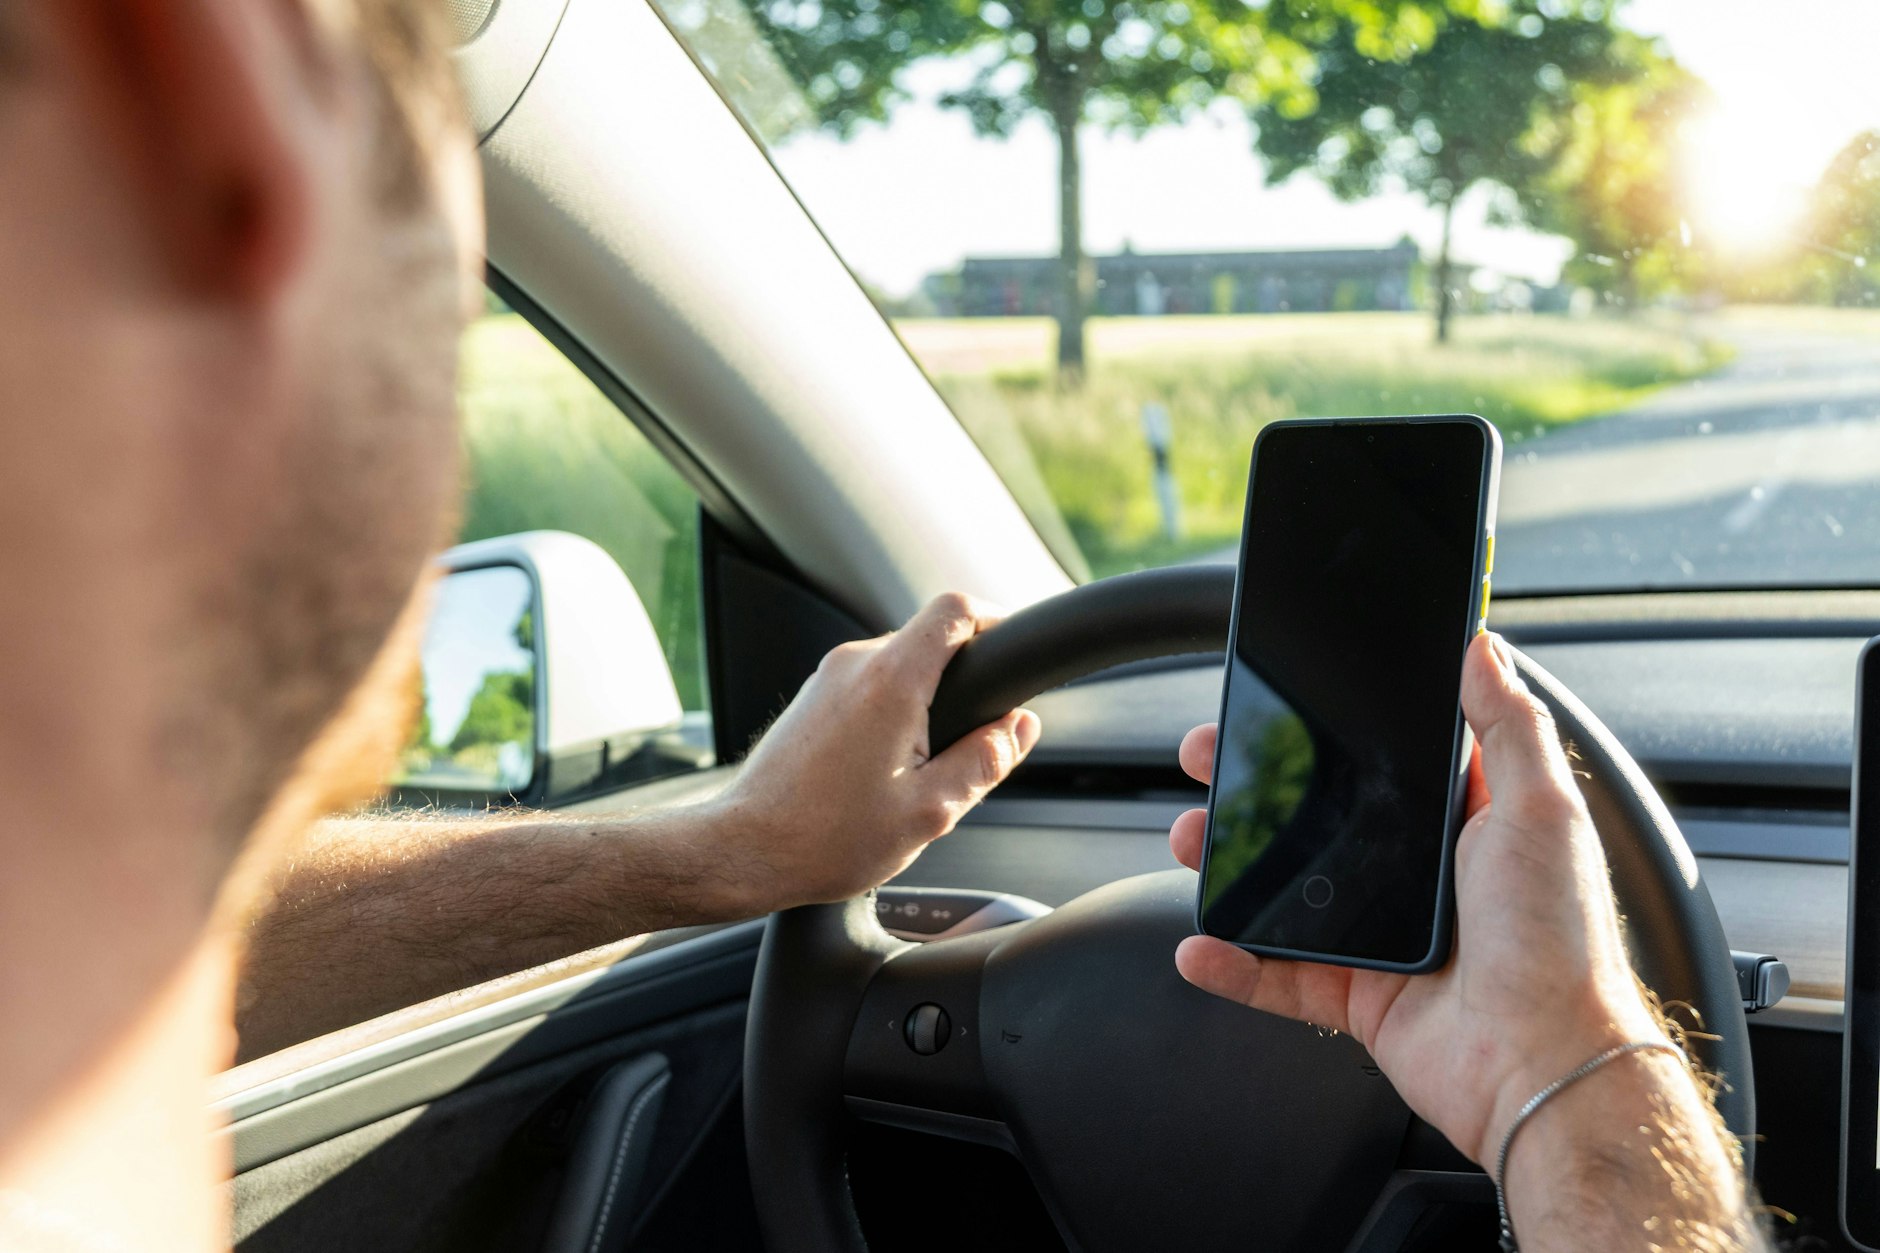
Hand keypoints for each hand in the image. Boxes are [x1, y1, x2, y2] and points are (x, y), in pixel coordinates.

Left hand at [715, 592, 1040, 912]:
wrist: (744, 851)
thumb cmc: (826, 838)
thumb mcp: (931, 810)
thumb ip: (985, 760)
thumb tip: (1020, 727)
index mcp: (891, 680)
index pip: (956, 609)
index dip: (995, 620)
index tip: (1012, 653)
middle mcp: (855, 664)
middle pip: (930, 642)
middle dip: (961, 686)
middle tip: (965, 748)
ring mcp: (827, 679)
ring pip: (900, 670)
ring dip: (923, 708)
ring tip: (915, 775)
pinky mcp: (812, 700)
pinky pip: (869, 689)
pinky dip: (891, 718)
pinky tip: (881, 776)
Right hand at [1167, 632, 1669, 1164]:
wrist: (1547, 1065)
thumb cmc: (1560, 941)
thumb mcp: (1543, 809)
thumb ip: (1510, 725)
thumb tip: (1485, 648)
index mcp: (1461, 825)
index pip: (1380, 763)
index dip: (1322, 731)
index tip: (1276, 703)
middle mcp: (1419, 879)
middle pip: (1315, 821)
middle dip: (1251, 789)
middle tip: (1206, 760)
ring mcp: (1383, 938)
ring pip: (1285, 893)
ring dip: (1228, 866)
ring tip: (1189, 840)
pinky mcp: (1360, 998)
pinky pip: (1279, 978)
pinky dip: (1234, 964)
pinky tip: (1200, 944)